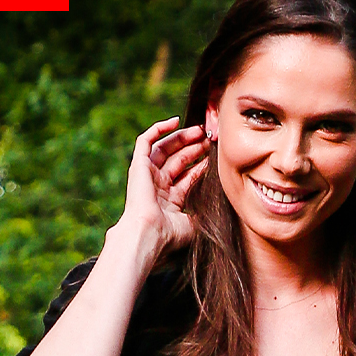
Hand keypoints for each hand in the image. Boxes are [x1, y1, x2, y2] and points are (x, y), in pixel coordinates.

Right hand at [119, 116, 209, 260]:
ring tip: (200, 131)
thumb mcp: (193, 223)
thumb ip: (202, 211)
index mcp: (169, 200)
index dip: (201, 164)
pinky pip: (146, 141)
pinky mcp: (138, 165)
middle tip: (209, 139)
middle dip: (194, 148)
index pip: (187, 176)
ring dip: (182, 138)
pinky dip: (159, 129)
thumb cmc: (170, 234)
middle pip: (177, 160)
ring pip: (165, 148)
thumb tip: (216, 204)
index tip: (215, 155)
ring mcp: (147, 175)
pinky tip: (175, 121)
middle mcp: (157, 186)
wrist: (150, 234)